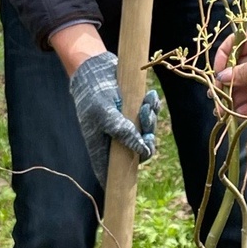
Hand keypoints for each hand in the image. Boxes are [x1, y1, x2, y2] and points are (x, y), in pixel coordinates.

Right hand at [68, 50, 160, 187]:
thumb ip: (123, 133)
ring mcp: (125, 126)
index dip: (122, 179)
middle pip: (137, 152)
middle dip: (147, 140)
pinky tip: (151, 97)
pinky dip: (153, 108)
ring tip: (147, 104)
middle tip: (148, 127)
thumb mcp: (106, 114)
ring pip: (146, 133)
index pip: (111, 173)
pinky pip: (150, 117)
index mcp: (101, 147)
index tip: (133, 176)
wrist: (94, 68)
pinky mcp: (134, 112)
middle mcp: (114, 140)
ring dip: (151, 119)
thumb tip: (142, 151)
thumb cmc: (93, 94)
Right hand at [213, 29, 246, 114]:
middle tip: (218, 102)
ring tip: (227, 113)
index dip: (221, 60)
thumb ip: (239, 73)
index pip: (232, 46)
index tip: (216, 75)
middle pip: (237, 71)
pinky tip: (243, 114)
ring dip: (237, 99)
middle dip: (227, 87)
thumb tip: (220, 78)